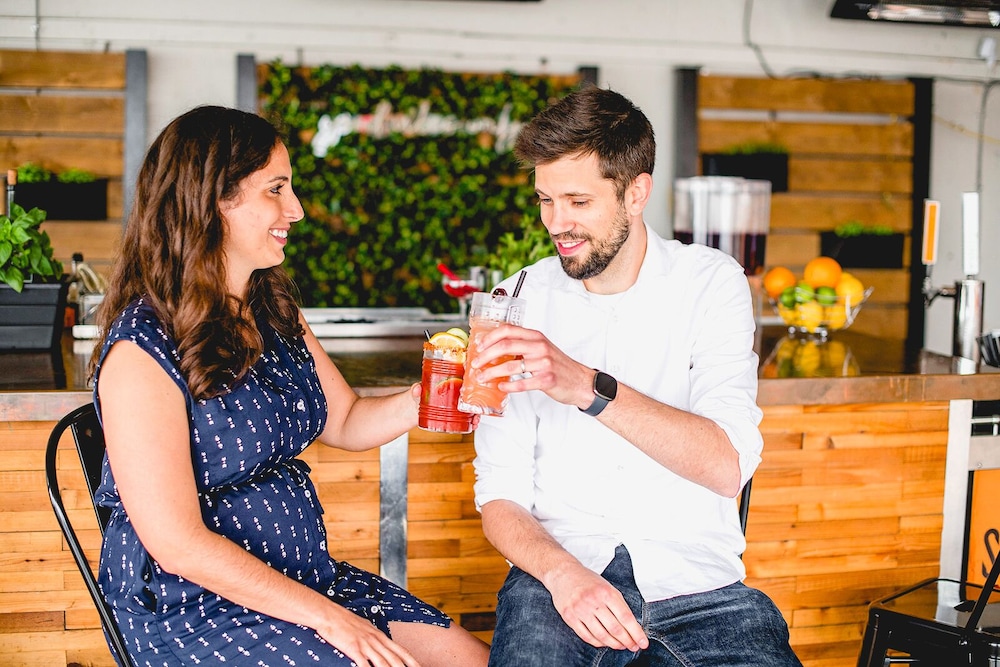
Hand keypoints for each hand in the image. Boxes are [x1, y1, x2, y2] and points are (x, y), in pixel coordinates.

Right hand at [315, 604, 421, 666]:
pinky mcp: (354, 648)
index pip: (400, 650)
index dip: (411, 660)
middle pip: (394, 659)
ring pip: (382, 663)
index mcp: (380, 635)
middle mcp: (375, 640)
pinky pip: (363, 664)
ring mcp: (365, 644)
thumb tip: (383, 642)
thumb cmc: (346, 621)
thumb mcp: (365, 627)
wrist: (330, 614)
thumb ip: (375, 637)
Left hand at [470, 324, 592, 409]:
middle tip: (476, 363)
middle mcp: (540, 347)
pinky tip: (501, 386)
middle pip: (505, 346)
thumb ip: (522, 345)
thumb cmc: (559, 365)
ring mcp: (544, 363)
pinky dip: (508, 386)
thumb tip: (494, 349)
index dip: (490, 337)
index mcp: (536, 336)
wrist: (580, 381)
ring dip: (492, 372)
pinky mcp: (547, 379)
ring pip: (511, 366)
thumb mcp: (541, 348)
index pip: (508, 330)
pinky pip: (522, 383)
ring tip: (483, 377)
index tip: (478, 345)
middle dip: (486, 355)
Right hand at [545, 561, 647, 651]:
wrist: (563, 573)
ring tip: (621, 646)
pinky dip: (598, 643)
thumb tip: (631, 626)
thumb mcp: (607, 586)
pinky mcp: (569, 617)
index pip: (626, 618)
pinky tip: (605, 642)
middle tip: (633, 647)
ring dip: (614, 644)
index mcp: (607, 592)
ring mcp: (580, 610)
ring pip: (602, 635)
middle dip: (628, 641)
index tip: (643, 642)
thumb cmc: (588, 580)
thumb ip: (618, 604)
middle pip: (615, 629)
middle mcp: (594, 601)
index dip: (636, 633)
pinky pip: (586, 636)